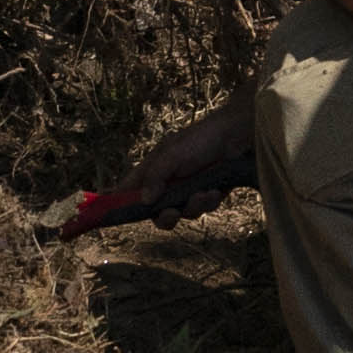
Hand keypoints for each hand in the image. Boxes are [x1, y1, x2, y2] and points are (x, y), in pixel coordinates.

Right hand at [110, 96, 257, 213]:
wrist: (237, 136)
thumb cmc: (201, 139)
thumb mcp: (173, 155)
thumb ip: (156, 177)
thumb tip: (144, 201)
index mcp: (153, 169)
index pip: (129, 190)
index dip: (120, 203)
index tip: (115, 216)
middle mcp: (167, 182)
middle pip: (155, 213)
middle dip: (165, 217)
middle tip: (173, 213)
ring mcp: (187, 190)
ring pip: (182, 214)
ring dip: (192, 206)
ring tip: (203, 193)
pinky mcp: (206, 195)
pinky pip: (202, 209)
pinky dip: (208, 201)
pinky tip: (215, 190)